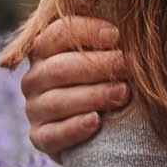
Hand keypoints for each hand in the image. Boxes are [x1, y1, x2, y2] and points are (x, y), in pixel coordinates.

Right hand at [18, 16, 133, 156]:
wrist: (99, 132)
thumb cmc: (106, 81)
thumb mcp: (104, 57)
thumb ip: (109, 43)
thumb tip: (132, 28)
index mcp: (45, 50)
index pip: (58, 33)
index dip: (87, 31)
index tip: (117, 35)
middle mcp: (33, 78)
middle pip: (59, 68)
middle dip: (98, 66)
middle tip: (128, 66)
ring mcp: (34, 109)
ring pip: (57, 101)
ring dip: (93, 95)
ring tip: (122, 93)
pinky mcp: (39, 138)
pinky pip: (53, 134)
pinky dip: (74, 128)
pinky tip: (95, 122)